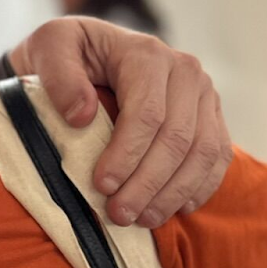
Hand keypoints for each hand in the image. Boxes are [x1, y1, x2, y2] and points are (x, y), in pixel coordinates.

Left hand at [8, 17, 231, 227]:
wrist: (87, 52)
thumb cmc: (65, 52)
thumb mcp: (48, 48)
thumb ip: (59, 76)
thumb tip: (81, 116)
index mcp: (147, 54)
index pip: (147, 113)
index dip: (126, 154)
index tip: (100, 184)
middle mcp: (186, 72)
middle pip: (178, 138)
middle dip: (148, 183)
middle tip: (118, 214)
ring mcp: (204, 95)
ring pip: (203, 152)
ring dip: (173, 193)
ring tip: (142, 219)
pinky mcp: (212, 117)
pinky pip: (218, 158)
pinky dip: (198, 187)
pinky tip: (174, 209)